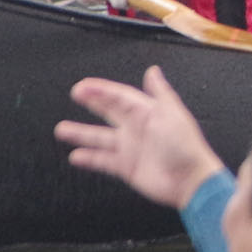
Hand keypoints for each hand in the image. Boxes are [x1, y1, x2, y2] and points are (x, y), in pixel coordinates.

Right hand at [55, 65, 225, 209]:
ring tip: (61, 130)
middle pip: (109, 112)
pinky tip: (75, 156)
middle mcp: (137, 128)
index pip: (119, 97)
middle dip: (92, 103)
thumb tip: (153, 70)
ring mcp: (131, 148)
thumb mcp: (172, 114)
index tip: (82, 87)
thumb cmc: (185, 146)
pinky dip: (89, 159)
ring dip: (81, 133)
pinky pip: (103, 161)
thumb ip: (160, 92)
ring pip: (100, 138)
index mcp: (147, 112)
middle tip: (74, 94)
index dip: (101, 90)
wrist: (190, 181)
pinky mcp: (128, 167)